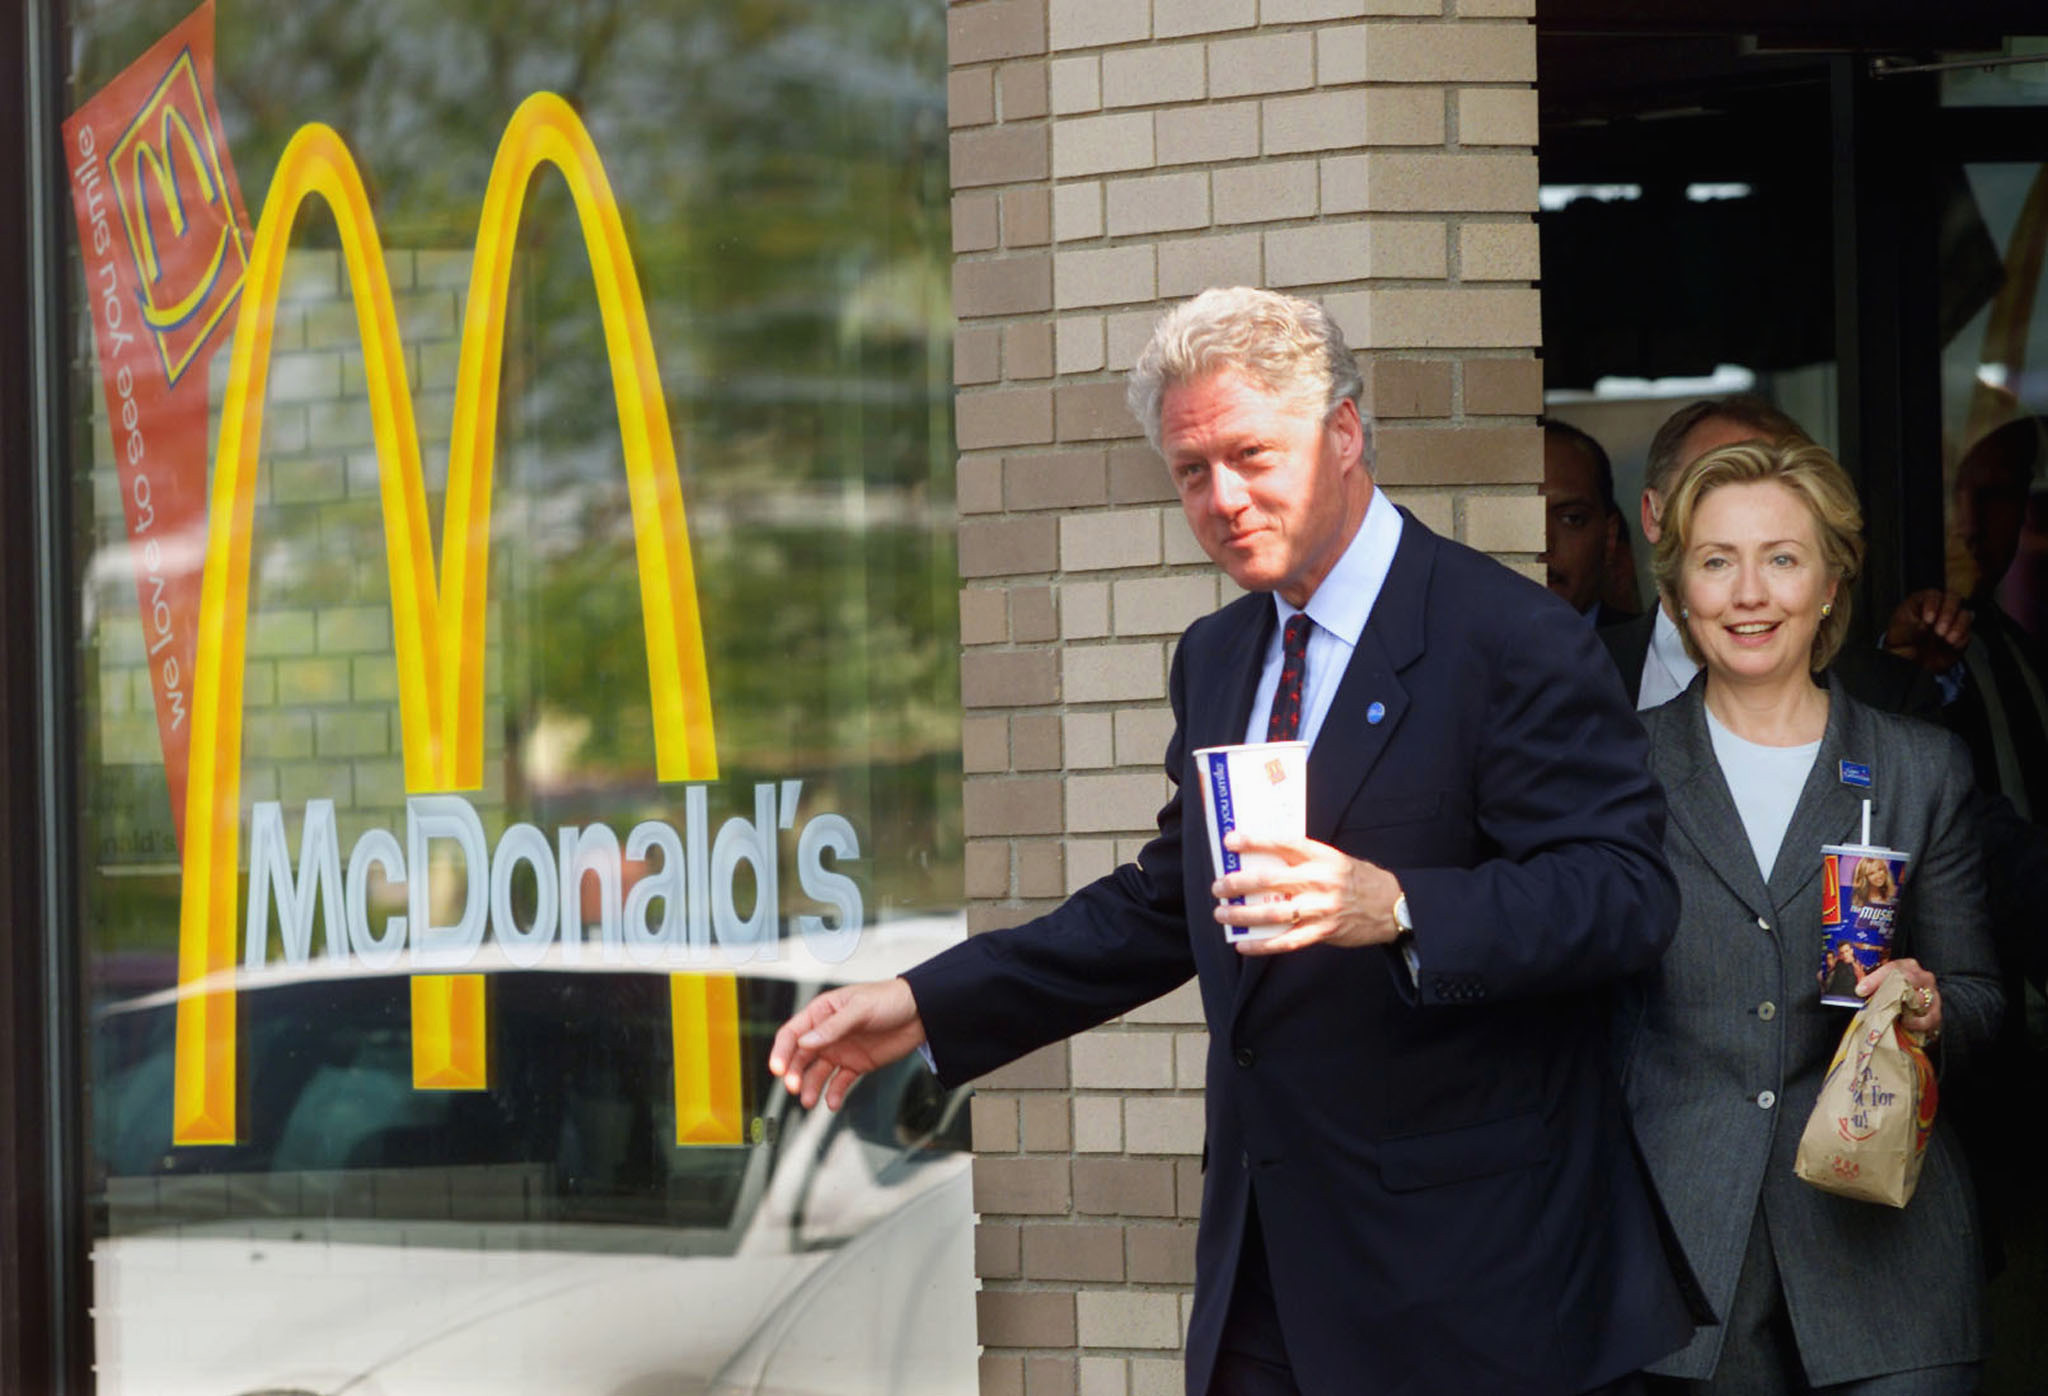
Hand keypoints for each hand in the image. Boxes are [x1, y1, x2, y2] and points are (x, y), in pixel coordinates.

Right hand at [768, 977, 926, 1110]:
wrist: (921, 1012)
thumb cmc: (889, 1000)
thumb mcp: (860, 1009)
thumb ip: (833, 1027)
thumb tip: (805, 1043)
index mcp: (822, 1012)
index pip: (792, 1033)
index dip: (781, 1051)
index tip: (777, 1069)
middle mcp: (827, 1033)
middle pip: (800, 1057)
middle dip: (794, 1073)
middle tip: (794, 1088)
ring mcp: (840, 1050)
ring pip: (816, 1073)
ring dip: (810, 1087)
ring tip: (810, 1101)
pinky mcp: (856, 1065)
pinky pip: (839, 1082)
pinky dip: (834, 1094)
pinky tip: (832, 1103)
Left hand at [1211, 832, 1403, 956]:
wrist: (1392, 906)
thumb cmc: (1357, 879)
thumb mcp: (1334, 859)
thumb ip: (1303, 859)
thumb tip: (1262, 859)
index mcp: (1323, 857)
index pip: (1284, 843)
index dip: (1254, 841)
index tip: (1230, 841)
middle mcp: (1321, 880)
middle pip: (1271, 879)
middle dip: (1239, 883)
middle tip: (1219, 886)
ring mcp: (1322, 908)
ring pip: (1275, 913)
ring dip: (1243, 915)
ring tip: (1222, 914)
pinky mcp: (1324, 932)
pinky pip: (1287, 941)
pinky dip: (1262, 945)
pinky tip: (1243, 945)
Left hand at [1857, 956, 1942, 1038]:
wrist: (1922, 1006)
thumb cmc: (1899, 993)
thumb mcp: (1887, 984)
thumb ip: (1875, 985)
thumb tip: (1858, 992)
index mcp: (1908, 966)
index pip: (1893, 968)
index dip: (1875, 979)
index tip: (1860, 990)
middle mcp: (1924, 977)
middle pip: (1908, 980)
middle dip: (1888, 992)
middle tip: (1874, 1004)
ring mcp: (1933, 995)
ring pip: (1918, 999)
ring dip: (1901, 1008)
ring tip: (1889, 1014)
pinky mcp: (1937, 1013)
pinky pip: (1927, 1019)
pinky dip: (1914, 1023)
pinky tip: (1904, 1023)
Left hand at [1883, 589, 1971, 670]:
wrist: (1910, 666)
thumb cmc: (1901, 645)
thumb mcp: (1900, 635)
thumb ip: (1911, 628)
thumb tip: (1923, 626)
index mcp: (1919, 604)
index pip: (1932, 595)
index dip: (1932, 605)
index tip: (1928, 620)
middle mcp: (1938, 609)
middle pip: (1953, 598)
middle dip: (1949, 613)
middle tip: (1940, 631)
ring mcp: (1951, 621)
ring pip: (1965, 614)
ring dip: (1959, 626)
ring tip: (1947, 640)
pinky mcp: (1960, 635)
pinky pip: (1968, 633)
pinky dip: (1962, 639)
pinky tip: (1952, 646)